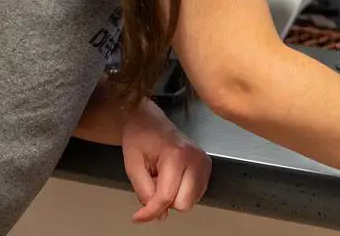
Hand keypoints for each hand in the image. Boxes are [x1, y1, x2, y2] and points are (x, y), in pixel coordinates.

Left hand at [121, 101, 211, 222]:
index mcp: (176, 155)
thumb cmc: (140, 138)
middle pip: (183, 203)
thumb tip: (156, 214)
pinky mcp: (206, 166)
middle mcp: (195, 159)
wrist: (150, 121)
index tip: (137, 217)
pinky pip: (195, 195)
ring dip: (173, 197)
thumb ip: (144, 192)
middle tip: (154, 183)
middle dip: (165, 201)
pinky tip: (173, 177)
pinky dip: (181, 192)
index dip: (150, 211)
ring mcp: (203, 162)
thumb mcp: (133, 166)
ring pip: (190, 201)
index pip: (166, 197)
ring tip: (163, 178)